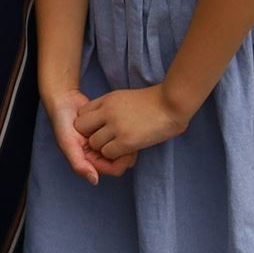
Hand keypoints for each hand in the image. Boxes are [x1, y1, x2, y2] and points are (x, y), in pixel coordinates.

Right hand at [43, 89, 135, 183]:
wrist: (64, 99)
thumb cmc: (61, 121)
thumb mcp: (67, 143)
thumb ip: (78, 162)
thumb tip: (94, 180)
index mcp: (89, 160)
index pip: (113, 169)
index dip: (122, 163)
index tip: (127, 152)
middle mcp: (97, 153)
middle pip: (121, 161)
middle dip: (128, 153)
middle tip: (132, 140)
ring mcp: (103, 142)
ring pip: (123, 148)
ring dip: (128, 142)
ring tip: (129, 132)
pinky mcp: (107, 130)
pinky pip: (121, 136)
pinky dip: (125, 133)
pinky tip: (125, 125)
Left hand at [74, 84, 188, 161]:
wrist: (172, 103)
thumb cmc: (152, 102)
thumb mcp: (124, 97)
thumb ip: (109, 106)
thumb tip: (99, 118)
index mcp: (107, 100)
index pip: (82, 114)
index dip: (89, 124)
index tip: (99, 129)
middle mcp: (107, 112)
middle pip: (81, 128)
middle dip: (90, 136)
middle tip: (105, 140)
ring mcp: (116, 126)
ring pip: (94, 143)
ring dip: (104, 147)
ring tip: (118, 145)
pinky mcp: (127, 140)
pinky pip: (108, 153)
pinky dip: (114, 155)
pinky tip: (126, 149)